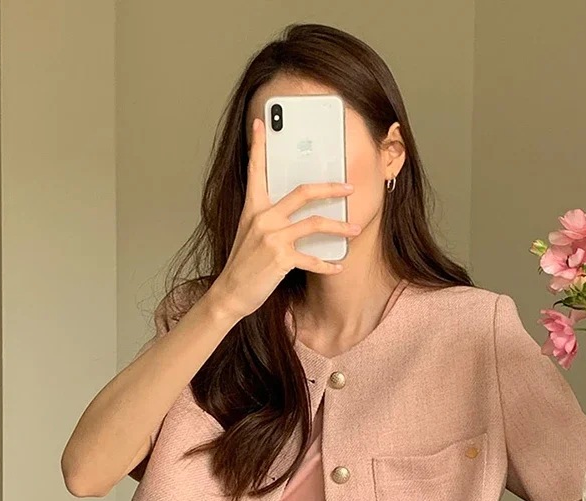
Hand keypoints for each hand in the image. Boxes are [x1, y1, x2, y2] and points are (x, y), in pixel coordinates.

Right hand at [209, 117, 360, 319]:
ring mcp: (272, 238)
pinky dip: (328, 264)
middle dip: (330, 188)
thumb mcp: (250, 233)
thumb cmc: (243, 263)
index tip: (261, 123)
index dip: (259, 145)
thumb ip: (267, 217)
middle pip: (302, 192)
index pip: (256, 170)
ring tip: (355, 229)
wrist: (231, 292)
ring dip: (340, 226)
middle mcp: (263, 218)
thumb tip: (292, 210)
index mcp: (254, 208)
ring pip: (315, 223)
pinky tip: (338, 266)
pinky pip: (312, 259)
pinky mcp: (280, 259)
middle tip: (349, 188)